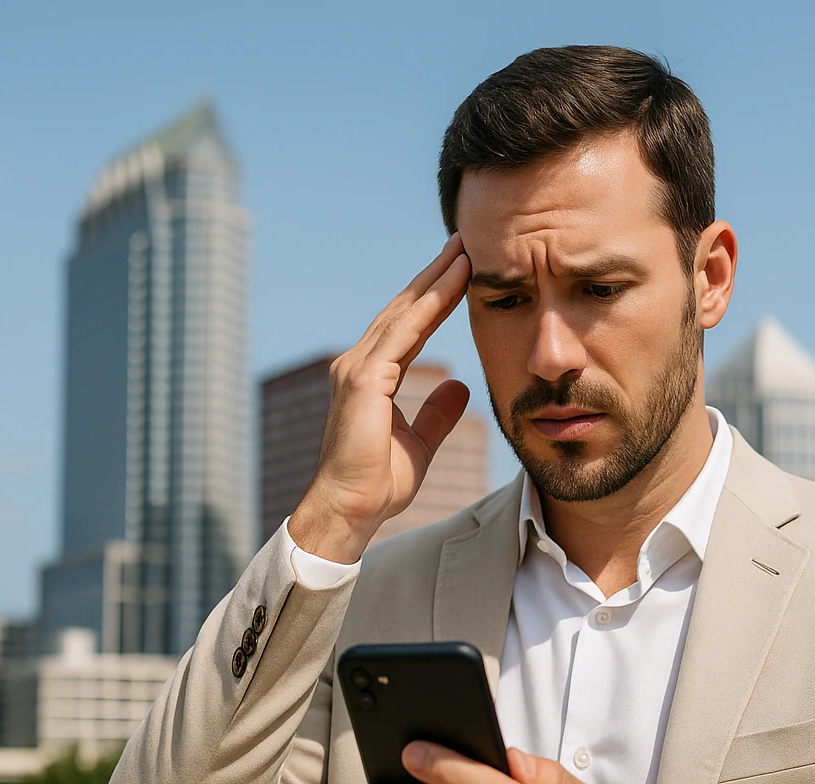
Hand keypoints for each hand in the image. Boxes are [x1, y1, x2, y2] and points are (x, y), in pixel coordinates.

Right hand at [289, 235, 471, 562]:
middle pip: (403, 309)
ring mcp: (357, 369)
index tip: (460, 270)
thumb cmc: (377, 484)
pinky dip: (429, 305)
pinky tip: (453, 282)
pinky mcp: (364, 379)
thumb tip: (459, 386)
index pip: (407, 327)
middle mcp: (358, 364)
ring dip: (436, 280)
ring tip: (464, 251)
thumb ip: (437, 412)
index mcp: (370, 377)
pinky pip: (403, 334)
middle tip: (464, 243)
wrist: (350, 510)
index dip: (433, 297)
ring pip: (404, 313)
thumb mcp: (420, 442)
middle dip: (435, 275)